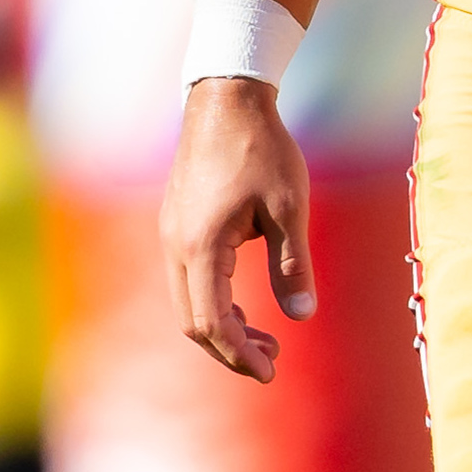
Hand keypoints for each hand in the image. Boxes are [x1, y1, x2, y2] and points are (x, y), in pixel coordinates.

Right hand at [164, 77, 318, 379]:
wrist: (226, 99)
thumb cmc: (262, 149)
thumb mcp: (288, 208)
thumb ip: (292, 265)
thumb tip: (301, 317)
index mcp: (201, 246)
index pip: (211, 322)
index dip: (239, 355)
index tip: (270, 372)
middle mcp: (176, 246)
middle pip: (192, 322)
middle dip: (230, 349)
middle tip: (273, 361)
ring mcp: (171, 235)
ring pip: (187, 303)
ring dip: (222, 327)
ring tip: (266, 338)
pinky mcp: (176, 225)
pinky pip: (188, 281)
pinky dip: (214, 302)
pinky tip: (245, 305)